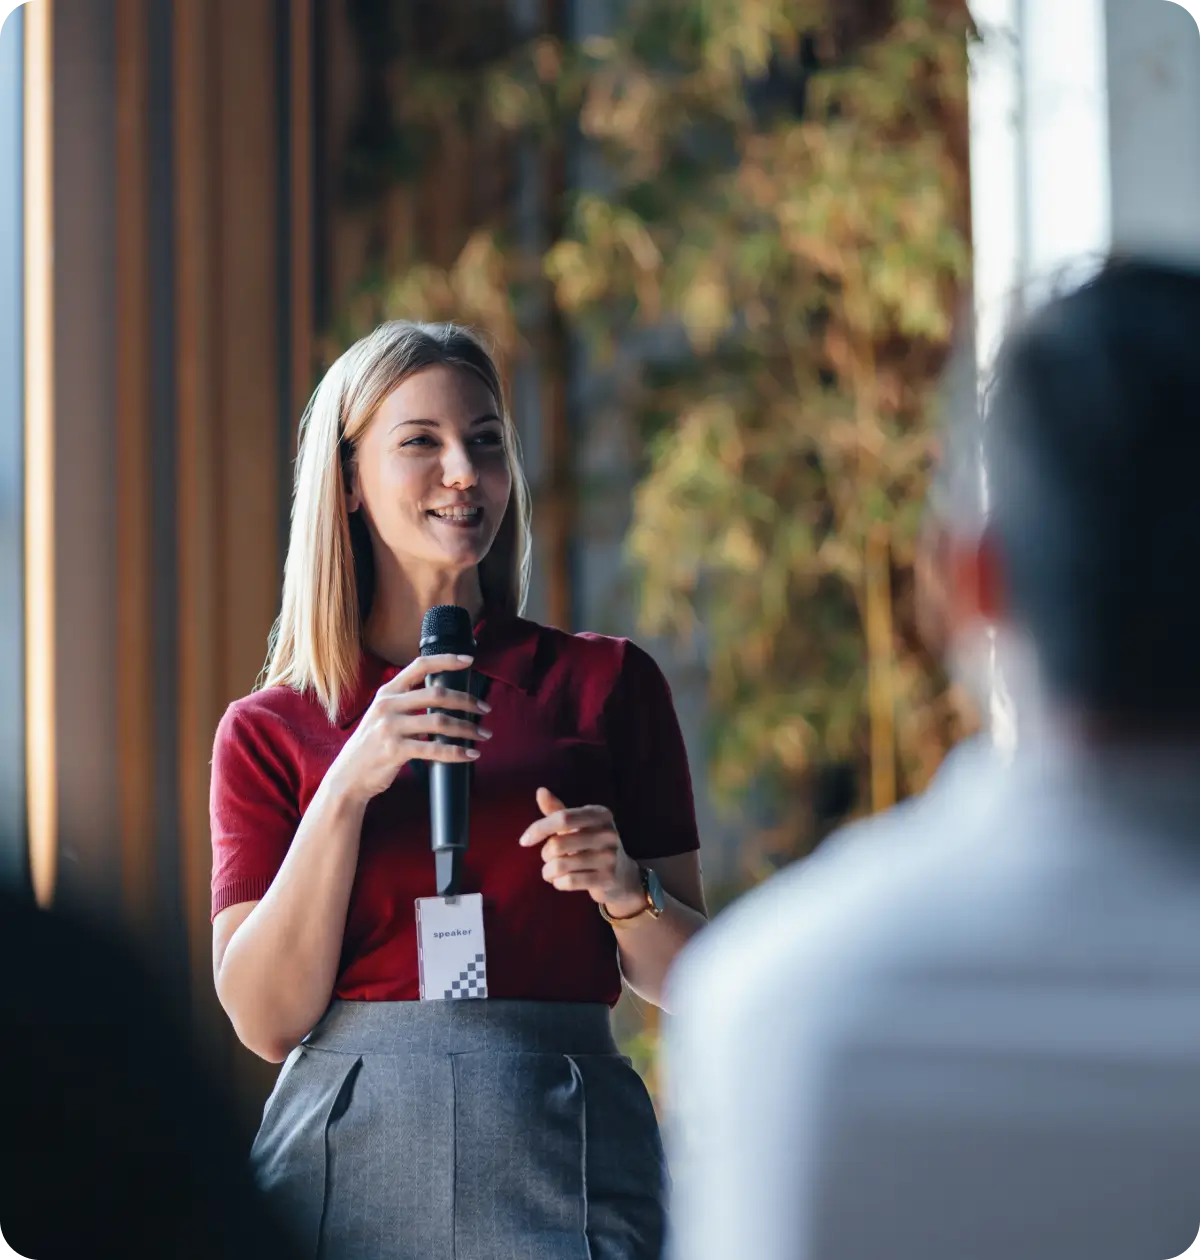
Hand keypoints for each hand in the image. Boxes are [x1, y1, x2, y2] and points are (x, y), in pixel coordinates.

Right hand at [327, 654, 491, 808]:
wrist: (348, 777)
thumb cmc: (372, 745)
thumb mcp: (382, 715)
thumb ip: (406, 702)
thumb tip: (445, 698)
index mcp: (387, 692)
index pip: (420, 666)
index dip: (446, 660)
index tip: (469, 661)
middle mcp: (388, 705)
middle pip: (437, 694)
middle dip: (467, 701)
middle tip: (485, 708)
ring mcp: (390, 728)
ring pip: (440, 722)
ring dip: (467, 728)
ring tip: (483, 734)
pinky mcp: (394, 750)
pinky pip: (434, 749)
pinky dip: (456, 752)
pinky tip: (470, 754)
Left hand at [519, 788, 644, 916]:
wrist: (622, 875)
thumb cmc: (592, 845)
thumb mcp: (578, 826)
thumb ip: (558, 811)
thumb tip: (540, 791)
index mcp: (600, 814)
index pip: (562, 817)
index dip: (539, 828)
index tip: (524, 841)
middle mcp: (608, 833)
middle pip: (558, 844)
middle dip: (545, 854)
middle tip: (549, 858)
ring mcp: (609, 857)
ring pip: (560, 865)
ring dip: (548, 871)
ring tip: (551, 872)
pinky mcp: (607, 879)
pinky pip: (569, 881)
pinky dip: (558, 883)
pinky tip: (561, 881)